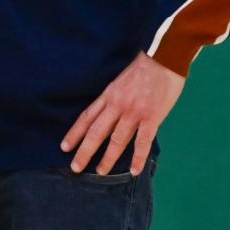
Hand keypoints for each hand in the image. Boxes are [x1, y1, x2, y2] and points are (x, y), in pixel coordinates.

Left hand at [61, 52, 183, 174]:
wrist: (165, 57)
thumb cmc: (145, 67)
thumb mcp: (121, 80)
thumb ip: (114, 98)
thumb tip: (110, 114)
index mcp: (109, 95)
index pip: (87, 117)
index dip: (75, 133)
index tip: (64, 147)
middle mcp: (117, 105)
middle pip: (96, 132)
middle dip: (84, 151)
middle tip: (75, 167)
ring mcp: (134, 112)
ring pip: (116, 139)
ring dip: (108, 158)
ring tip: (100, 173)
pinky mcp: (152, 117)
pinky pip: (143, 141)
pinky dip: (137, 157)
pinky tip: (133, 171)